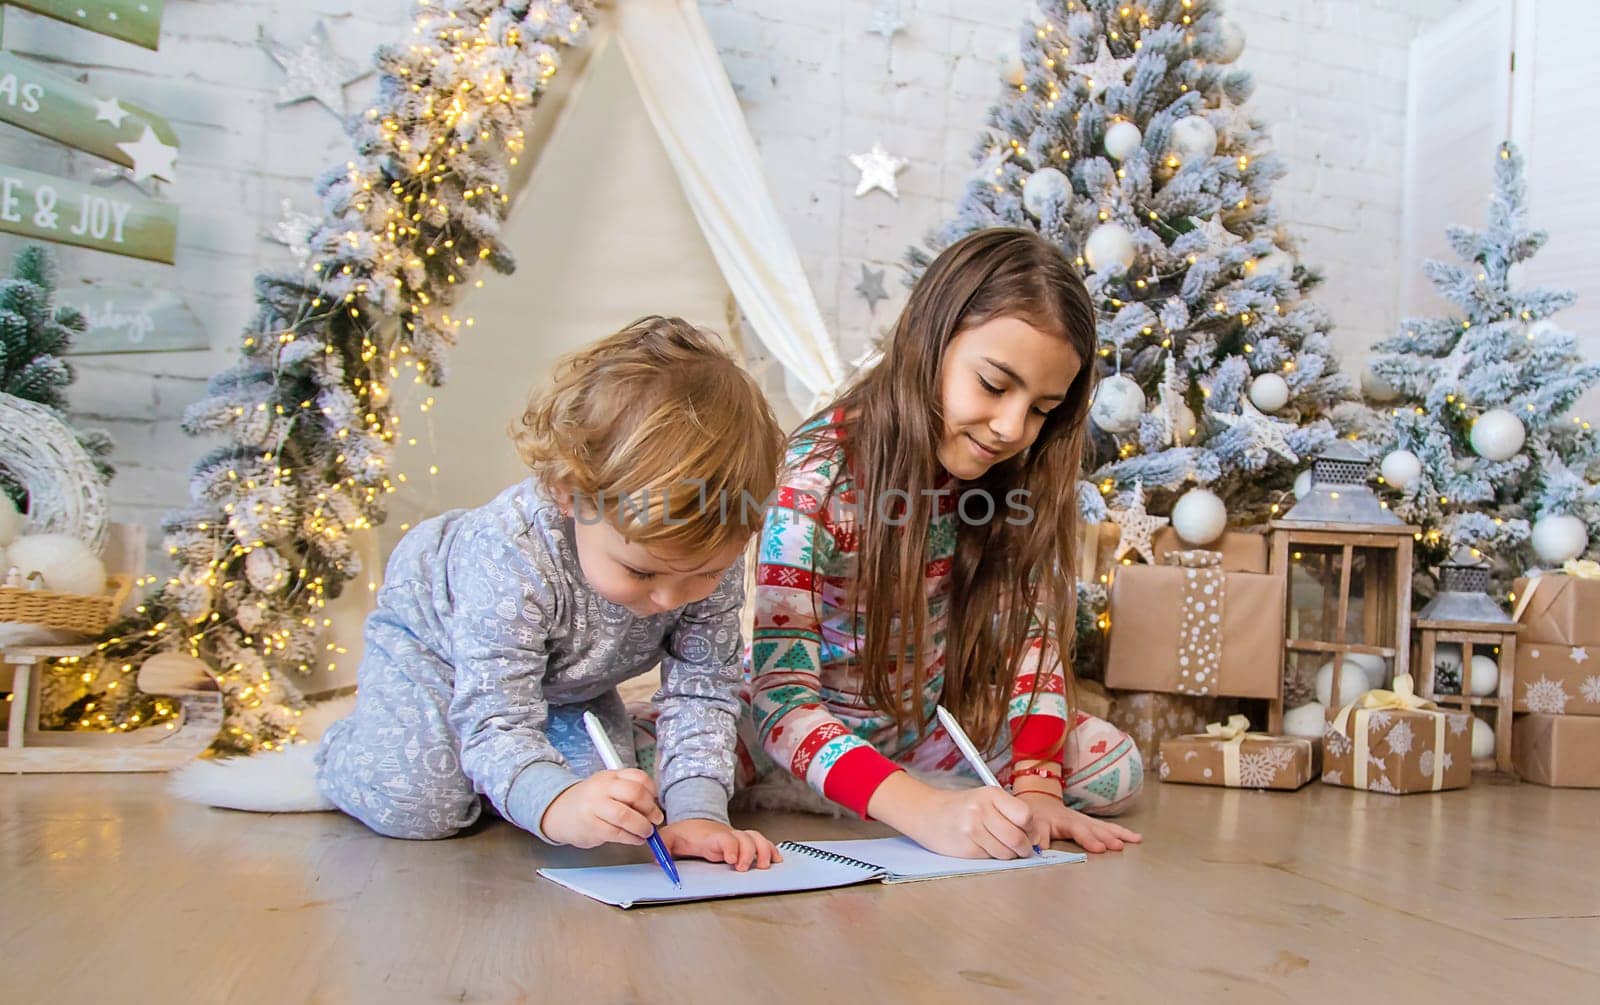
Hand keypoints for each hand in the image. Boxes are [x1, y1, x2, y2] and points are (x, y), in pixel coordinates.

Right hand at [540, 769, 663, 848]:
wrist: (558, 812)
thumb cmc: (588, 802)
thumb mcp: (607, 788)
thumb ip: (628, 792)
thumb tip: (654, 808)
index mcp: (610, 776)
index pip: (639, 777)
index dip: (652, 792)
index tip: (655, 802)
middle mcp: (602, 788)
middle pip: (635, 793)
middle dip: (650, 809)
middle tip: (655, 819)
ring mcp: (595, 806)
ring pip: (626, 815)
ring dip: (642, 826)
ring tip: (646, 832)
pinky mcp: (591, 826)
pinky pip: (617, 833)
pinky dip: (631, 838)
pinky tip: (635, 839)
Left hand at [660, 819, 783, 870]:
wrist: (695, 823)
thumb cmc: (685, 834)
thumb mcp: (669, 839)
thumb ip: (662, 848)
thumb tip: (657, 860)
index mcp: (711, 837)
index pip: (725, 838)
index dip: (731, 846)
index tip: (730, 858)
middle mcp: (728, 836)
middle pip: (745, 839)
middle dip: (748, 853)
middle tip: (742, 868)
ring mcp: (738, 839)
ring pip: (756, 839)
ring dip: (763, 851)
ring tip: (763, 866)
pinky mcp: (744, 844)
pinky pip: (762, 843)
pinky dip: (771, 850)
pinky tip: (775, 860)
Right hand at [895, 784, 1048, 859]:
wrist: (927, 813)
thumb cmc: (964, 808)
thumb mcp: (986, 800)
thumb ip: (1011, 814)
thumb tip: (1037, 839)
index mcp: (991, 794)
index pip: (1026, 815)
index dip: (1031, 829)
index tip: (1029, 833)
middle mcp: (981, 810)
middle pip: (1018, 838)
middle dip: (1024, 848)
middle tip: (1021, 848)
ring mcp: (972, 830)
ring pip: (1007, 853)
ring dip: (1009, 855)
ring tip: (999, 846)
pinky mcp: (966, 848)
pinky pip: (991, 859)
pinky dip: (992, 857)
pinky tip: (983, 847)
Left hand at [1016, 791, 1141, 852]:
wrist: (1041, 802)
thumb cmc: (1036, 818)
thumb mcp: (1033, 827)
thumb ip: (1037, 838)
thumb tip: (1037, 850)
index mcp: (1063, 821)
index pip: (1077, 830)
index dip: (1088, 839)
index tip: (1099, 848)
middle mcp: (1078, 819)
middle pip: (1094, 828)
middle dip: (1106, 837)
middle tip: (1118, 846)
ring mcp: (1087, 820)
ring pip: (1105, 826)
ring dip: (1119, 834)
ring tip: (1135, 840)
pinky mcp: (1093, 823)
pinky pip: (1110, 827)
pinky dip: (1123, 832)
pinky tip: (1137, 838)